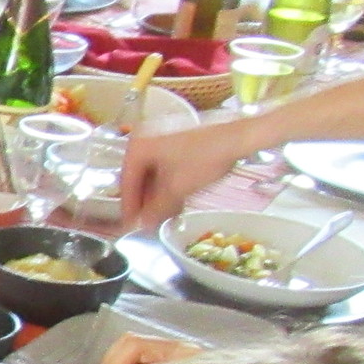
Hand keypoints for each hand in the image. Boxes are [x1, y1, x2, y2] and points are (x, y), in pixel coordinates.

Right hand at [117, 119, 250, 225]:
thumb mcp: (177, 188)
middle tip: (148, 222)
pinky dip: (167, 185)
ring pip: (153, 174)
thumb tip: (143, 225)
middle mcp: (144, 140)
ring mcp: (161, 140)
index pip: (126, 182)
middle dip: (145, 202)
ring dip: (157, 196)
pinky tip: (175, 201)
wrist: (237, 138)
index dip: (129, 207)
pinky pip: (164, 167)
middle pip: (138, 178)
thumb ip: (156, 208)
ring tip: (163, 215)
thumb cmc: (204, 158)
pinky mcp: (176, 142)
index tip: (130, 225)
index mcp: (138, 147)